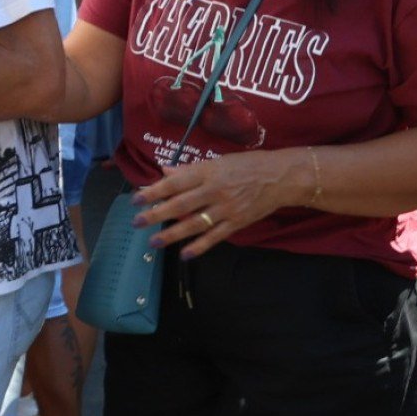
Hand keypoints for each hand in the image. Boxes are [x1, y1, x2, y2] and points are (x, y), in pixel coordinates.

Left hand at [133, 150, 303, 259]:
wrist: (280, 177)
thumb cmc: (246, 165)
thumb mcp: (217, 161)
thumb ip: (190, 169)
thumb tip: (164, 172)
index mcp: (207, 172)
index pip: (175, 183)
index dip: (154, 191)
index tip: (136, 199)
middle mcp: (215, 190)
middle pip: (181, 204)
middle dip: (156, 214)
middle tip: (137, 222)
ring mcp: (227, 208)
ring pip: (195, 223)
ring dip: (173, 234)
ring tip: (154, 241)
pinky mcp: (238, 223)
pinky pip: (215, 237)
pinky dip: (199, 246)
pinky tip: (184, 254)